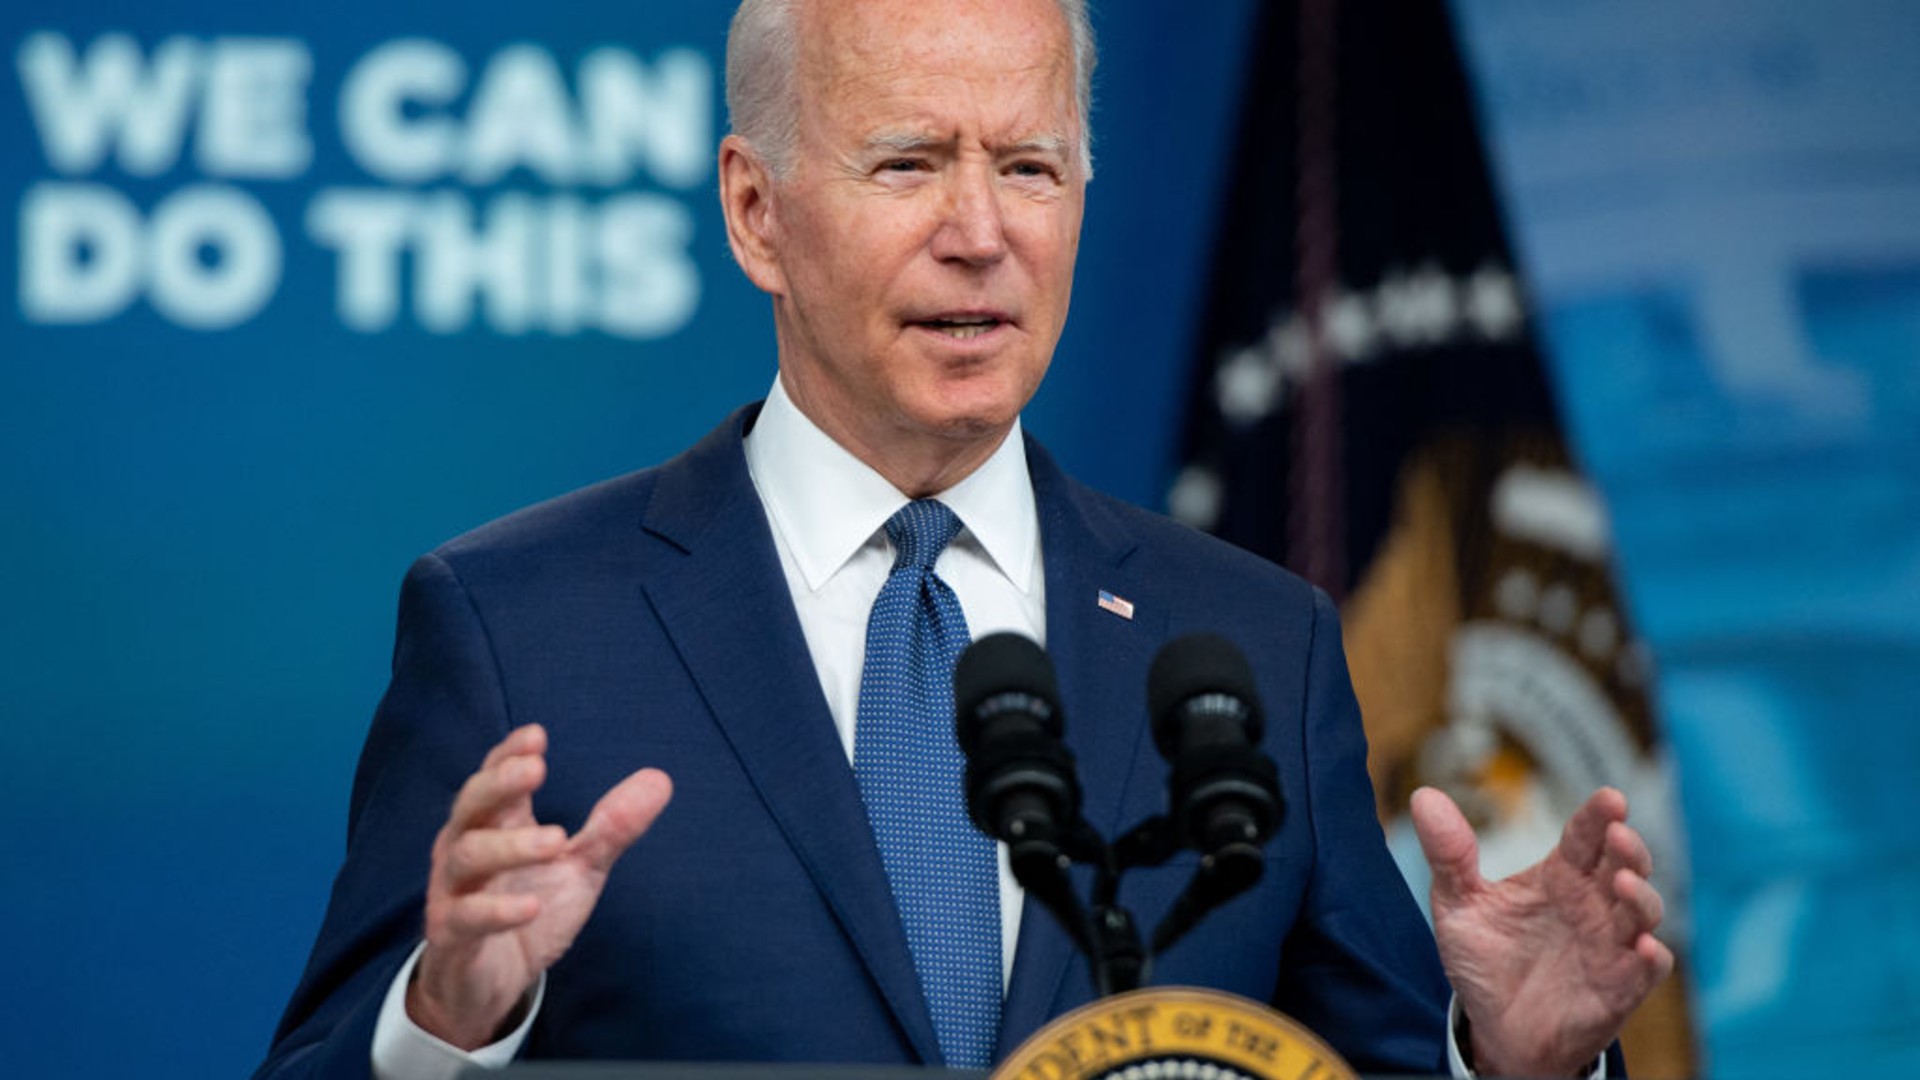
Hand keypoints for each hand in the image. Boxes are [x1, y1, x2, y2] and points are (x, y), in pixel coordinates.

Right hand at [407, 723, 672, 1048]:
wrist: (488, 987)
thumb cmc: (528, 909)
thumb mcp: (579, 868)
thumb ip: (612, 827)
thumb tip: (661, 779)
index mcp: (494, 826)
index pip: (493, 779)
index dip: (508, 755)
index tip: (536, 735)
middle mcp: (465, 851)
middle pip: (470, 806)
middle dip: (499, 784)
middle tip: (537, 768)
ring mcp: (454, 894)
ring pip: (466, 857)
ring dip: (510, 846)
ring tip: (555, 840)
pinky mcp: (453, 938)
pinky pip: (465, 919)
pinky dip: (497, 911)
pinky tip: (530, 905)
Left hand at [1411, 785, 1671, 1077]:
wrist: (1495, 1030)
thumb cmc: (1485, 962)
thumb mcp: (1458, 905)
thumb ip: (1448, 854)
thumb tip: (1424, 796)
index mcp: (1559, 876)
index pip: (1585, 837)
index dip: (1598, 815)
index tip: (1609, 798)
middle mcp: (1591, 904)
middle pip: (1624, 865)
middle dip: (1628, 848)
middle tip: (1617, 833)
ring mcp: (1610, 944)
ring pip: (1643, 911)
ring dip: (1641, 896)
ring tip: (1623, 883)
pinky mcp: (1620, 986)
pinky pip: (1648, 968)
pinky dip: (1652, 957)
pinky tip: (1644, 947)